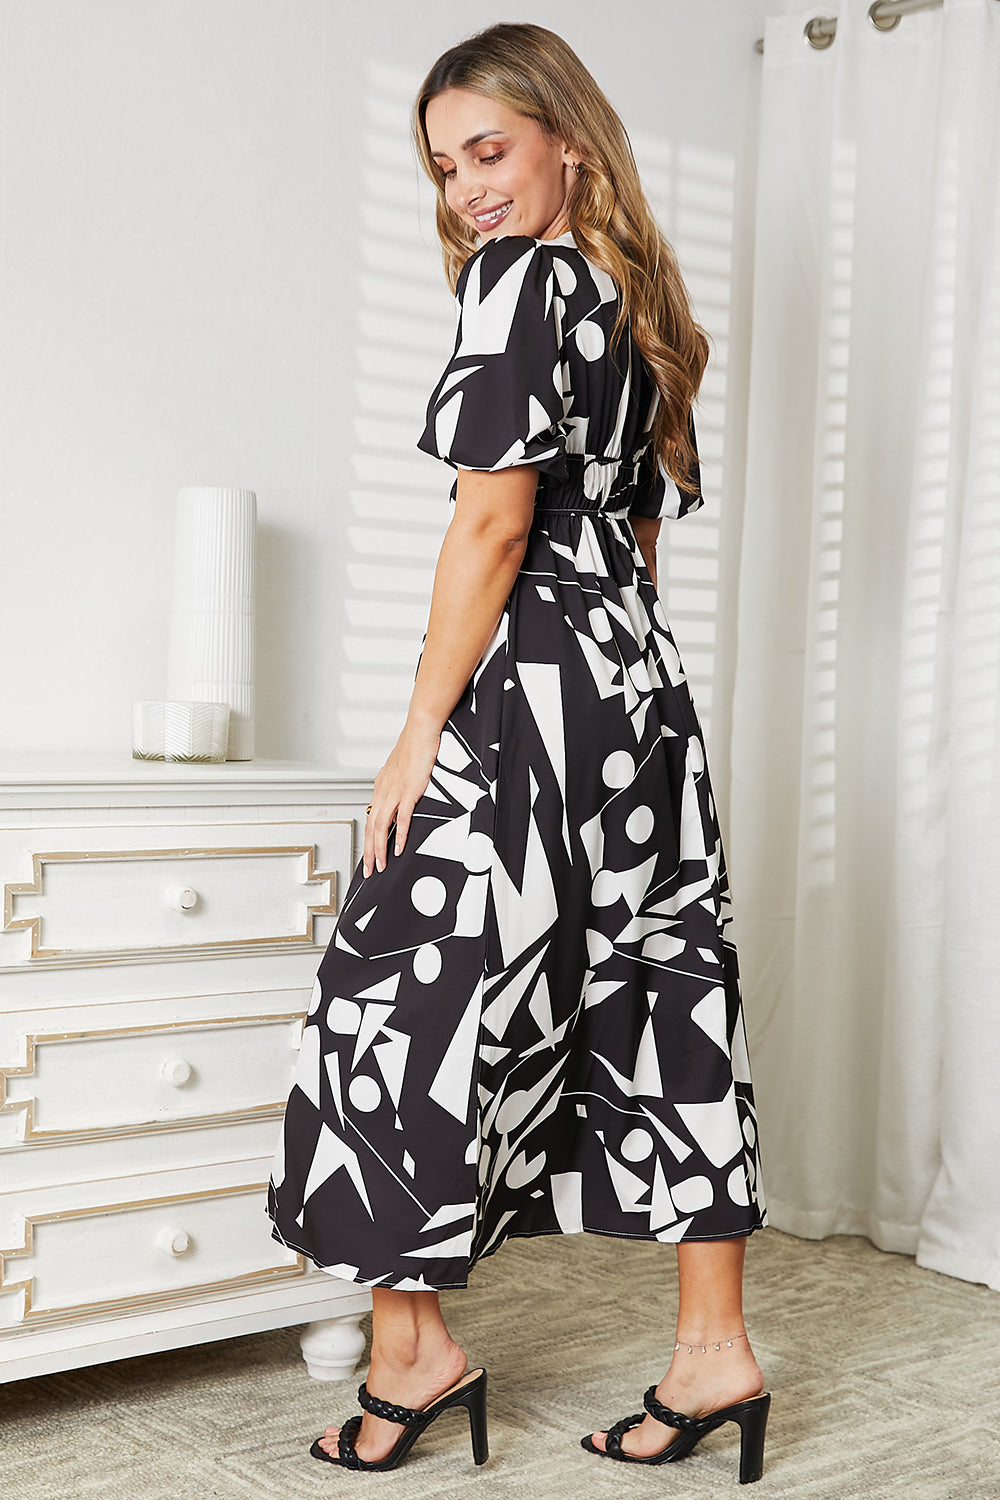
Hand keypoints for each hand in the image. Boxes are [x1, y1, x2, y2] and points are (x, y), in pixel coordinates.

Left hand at [364, 718, 441, 876]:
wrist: (420, 731)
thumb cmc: (414, 747)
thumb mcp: (401, 769)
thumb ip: (398, 785)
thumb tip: (400, 797)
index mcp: (381, 787)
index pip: (371, 819)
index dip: (368, 840)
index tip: (369, 856)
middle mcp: (383, 791)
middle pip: (371, 827)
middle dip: (369, 852)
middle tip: (369, 871)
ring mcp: (395, 791)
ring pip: (381, 826)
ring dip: (379, 849)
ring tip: (380, 866)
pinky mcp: (409, 790)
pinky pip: (401, 817)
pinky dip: (398, 835)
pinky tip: (398, 848)